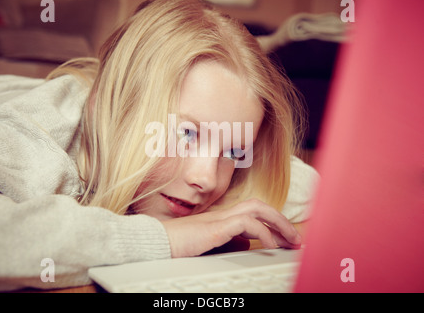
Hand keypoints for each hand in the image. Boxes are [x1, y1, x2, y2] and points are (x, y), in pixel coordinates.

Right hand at [162, 198, 301, 257]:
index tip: (286, 238)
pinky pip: (246, 223)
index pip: (252, 212)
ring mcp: (218, 218)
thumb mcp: (207, 245)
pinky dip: (262, 232)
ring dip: (278, 223)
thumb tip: (246, 245)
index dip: (272, 223)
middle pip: (258, 205)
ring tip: (291, 240)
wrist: (154, 244)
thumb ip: (226, 242)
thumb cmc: (176, 245)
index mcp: (220, 218)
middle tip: (296, 238)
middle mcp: (221, 214)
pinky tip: (269, 245)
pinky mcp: (215, 227)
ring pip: (257, 208)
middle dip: (281, 220)